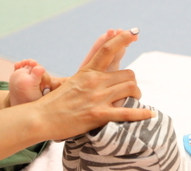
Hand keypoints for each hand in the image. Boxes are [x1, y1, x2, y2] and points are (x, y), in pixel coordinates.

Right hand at [33, 28, 152, 140]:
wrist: (40, 118)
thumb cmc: (54, 104)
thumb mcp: (70, 83)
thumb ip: (87, 78)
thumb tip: (100, 77)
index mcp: (87, 72)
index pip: (108, 50)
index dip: (122, 39)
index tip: (133, 32)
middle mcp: (94, 82)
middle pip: (128, 75)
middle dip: (133, 83)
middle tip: (132, 92)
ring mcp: (97, 98)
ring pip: (131, 89)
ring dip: (137, 95)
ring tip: (135, 101)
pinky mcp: (98, 115)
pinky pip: (126, 112)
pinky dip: (141, 113)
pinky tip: (150, 114)